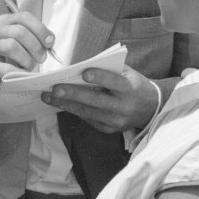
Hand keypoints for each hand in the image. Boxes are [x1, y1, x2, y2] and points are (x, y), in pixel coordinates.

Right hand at [0, 9, 55, 107]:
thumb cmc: (14, 57)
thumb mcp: (26, 44)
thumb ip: (38, 38)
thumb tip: (50, 40)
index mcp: (3, 21)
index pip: (24, 17)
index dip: (40, 29)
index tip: (50, 42)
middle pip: (19, 31)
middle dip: (35, 46)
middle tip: (42, 58)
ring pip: (12, 45)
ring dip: (26, 58)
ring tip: (28, 66)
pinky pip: (5, 66)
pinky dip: (18, 71)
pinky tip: (21, 74)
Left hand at [40, 65, 158, 132]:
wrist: (151, 109)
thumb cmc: (133, 84)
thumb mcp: (126, 73)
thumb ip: (107, 69)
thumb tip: (78, 68)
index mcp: (130, 88)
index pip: (114, 82)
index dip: (100, 77)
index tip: (84, 73)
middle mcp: (123, 107)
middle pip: (95, 101)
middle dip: (72, 94)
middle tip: (54, 89)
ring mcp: (115, 121)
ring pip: (87, 112)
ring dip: (65, 104)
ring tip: (48, 97)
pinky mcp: (109, 129)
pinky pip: (88, 119)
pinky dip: (73, 110)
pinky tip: (59, 103)